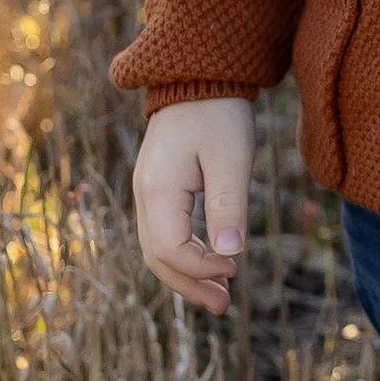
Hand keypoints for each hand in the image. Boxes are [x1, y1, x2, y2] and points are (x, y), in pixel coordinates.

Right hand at [133, 96, 255, 313]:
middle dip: (189, 285)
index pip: (169, 248)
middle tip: (224, 305)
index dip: (200, 268)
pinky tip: (209, 263)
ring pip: (157, 248)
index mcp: (157, 188)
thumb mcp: (230, 157)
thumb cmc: (218, 113)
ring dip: (186, 275)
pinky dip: (183, 256)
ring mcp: (147, 192)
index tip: (235, 268)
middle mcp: (144, 194)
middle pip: (156, 256)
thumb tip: (230, 256)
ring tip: (220, 296)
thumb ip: (228, 205)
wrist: (199, 74)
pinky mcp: (158, 188)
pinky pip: (163, 234)